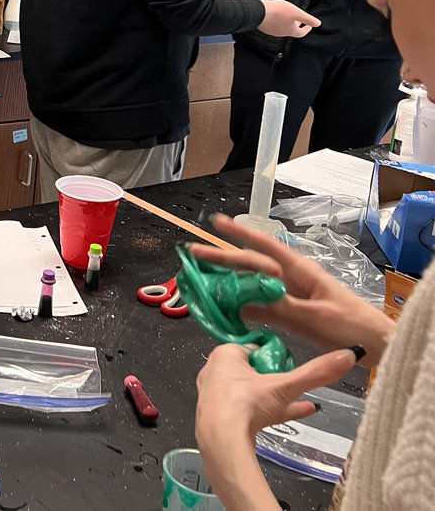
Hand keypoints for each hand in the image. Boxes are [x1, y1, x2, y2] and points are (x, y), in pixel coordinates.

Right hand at [191, 214, 393, 365]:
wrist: (375, 345)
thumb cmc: (351, 325)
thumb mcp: (315, 315)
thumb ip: (280, 305)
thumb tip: (246, 296)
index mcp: (300, 271)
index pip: (264, 247)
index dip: (240, 233)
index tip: (216, 222)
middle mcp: (291, 279)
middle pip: (252, 264)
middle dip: (223, 257)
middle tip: (193, 253)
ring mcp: (289, 296)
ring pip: (252, 284)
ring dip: (229, 281)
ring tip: (202, 279)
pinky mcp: (290, 313)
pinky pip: (260, 305)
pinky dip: (242, 305)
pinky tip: (226, 308)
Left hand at [195, 343, 357, 508]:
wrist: (221, 442)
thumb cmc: (246, 404)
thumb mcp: (285, 386)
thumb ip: (315, 373)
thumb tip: (348, 354)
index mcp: (224, 355)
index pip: (252, 349)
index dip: (273, 357)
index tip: (289, 365)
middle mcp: (215, 372)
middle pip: (253, 371)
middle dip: (275, 378)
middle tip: (295, 384)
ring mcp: (216, 397)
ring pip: (252, 393)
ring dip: (276, 397)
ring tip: (305, 401)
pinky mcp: (220, 418)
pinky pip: (249, 411)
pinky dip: (271, 412)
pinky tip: (300, 413)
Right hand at [257, 0, 319, 37]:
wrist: (259, 12)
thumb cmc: (278, 11)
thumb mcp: (297, 13)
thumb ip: (308, 19)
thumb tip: (318, 24)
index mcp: (290, 31)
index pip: (301, 33)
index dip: (306, 29)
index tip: (309, 26)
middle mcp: (281, 33)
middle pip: (292, 31)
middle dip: (296, 26)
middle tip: (298, 20)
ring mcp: (272, 31)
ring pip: (282, 29)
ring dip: (287, 24)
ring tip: (287, 16)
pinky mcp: (265, 28)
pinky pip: (274, 26)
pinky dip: (278, 23)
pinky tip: (276, 16)